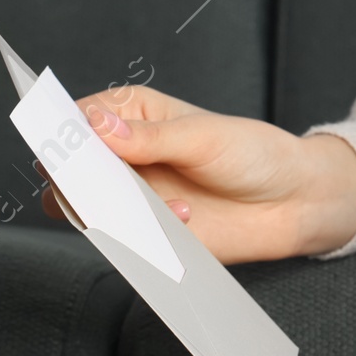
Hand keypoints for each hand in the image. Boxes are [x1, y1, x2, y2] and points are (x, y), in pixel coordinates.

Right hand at [39, 86, 355, 261]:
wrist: (293, 202)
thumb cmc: (252, 154)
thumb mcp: (202, 137)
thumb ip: (147, 137)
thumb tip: (96, 126)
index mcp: (129, 114)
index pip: (75, 120)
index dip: (63, 134)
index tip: (69, 147)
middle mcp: (121, 156)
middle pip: (68, 169)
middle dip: (77, 179)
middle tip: (107, 183)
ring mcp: (130, 197)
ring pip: (85, 210)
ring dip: (110, 211)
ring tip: (159, 203)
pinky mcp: (147, 235)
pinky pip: (123, 241)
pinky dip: (144, 235)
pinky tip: (186, 218)